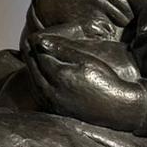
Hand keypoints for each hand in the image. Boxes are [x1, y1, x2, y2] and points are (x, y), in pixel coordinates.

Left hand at [27, 34, 146, 124]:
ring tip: (32, 56)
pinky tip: (39, 75)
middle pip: (34, 69)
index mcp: (61, 76)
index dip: (35, 45)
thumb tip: (42, 41)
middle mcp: (53, 91)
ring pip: (34, 82)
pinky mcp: (56, 110)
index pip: (40, 56)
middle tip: (28, 44)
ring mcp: (53, 102)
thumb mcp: (87, 60)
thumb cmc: (106, 81)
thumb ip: (63, 50)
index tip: (32, 37)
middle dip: (30, 55)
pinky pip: (40, 93)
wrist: (118, 108)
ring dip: (31, 68)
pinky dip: (37, 82)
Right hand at [31, 0, 146, 32]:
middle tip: (101, 10)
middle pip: (127, 8)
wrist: (48, 3)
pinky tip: (89, 23)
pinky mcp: (88, 16)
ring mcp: (94, 1)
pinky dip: (104, 31)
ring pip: (121, 20)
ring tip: (94, 15)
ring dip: (113, 23)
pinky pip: (110, 29)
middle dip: (120, 14)